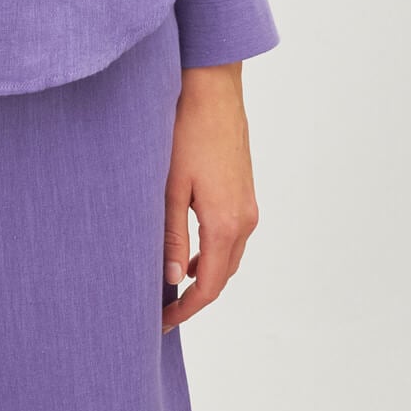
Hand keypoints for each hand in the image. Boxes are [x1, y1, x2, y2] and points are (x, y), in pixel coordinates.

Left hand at [161, 63, 260, 335]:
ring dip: (205, 275)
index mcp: (226, 223)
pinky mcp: (243, 190)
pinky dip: (213, 253)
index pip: (210, 285)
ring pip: (229, 256)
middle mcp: (245, 219)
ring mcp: (248, 204)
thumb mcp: (169, 186)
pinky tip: (190, 253)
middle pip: (223, 275)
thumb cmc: (185, 130)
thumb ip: (171, 236)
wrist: (211, 88)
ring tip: (171, 287)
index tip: (162, 322)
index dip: (187, 309)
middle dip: (195, 298)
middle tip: (163, 311)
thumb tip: (172, 280)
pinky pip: (231, 236)